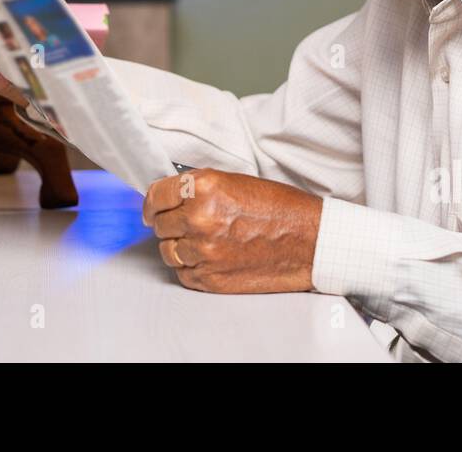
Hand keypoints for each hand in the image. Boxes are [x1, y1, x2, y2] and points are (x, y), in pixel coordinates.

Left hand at [142, 169, 322, 293]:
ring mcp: (204, 252)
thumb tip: (170, 197)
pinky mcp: (211, 279)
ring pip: (168, 251)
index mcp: (205, 188)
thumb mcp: (235, 182)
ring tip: (202, 241)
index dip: (152, 202)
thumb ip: (199, 189)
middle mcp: (200, 219)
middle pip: (160, 224)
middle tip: (187, 223)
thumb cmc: (280, 208)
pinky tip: (211, 257)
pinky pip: (183, 273)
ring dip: (179, 245)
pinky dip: (191, 266)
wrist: (309, 241)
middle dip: (169, 223)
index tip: (152, 208)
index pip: (156, 195)